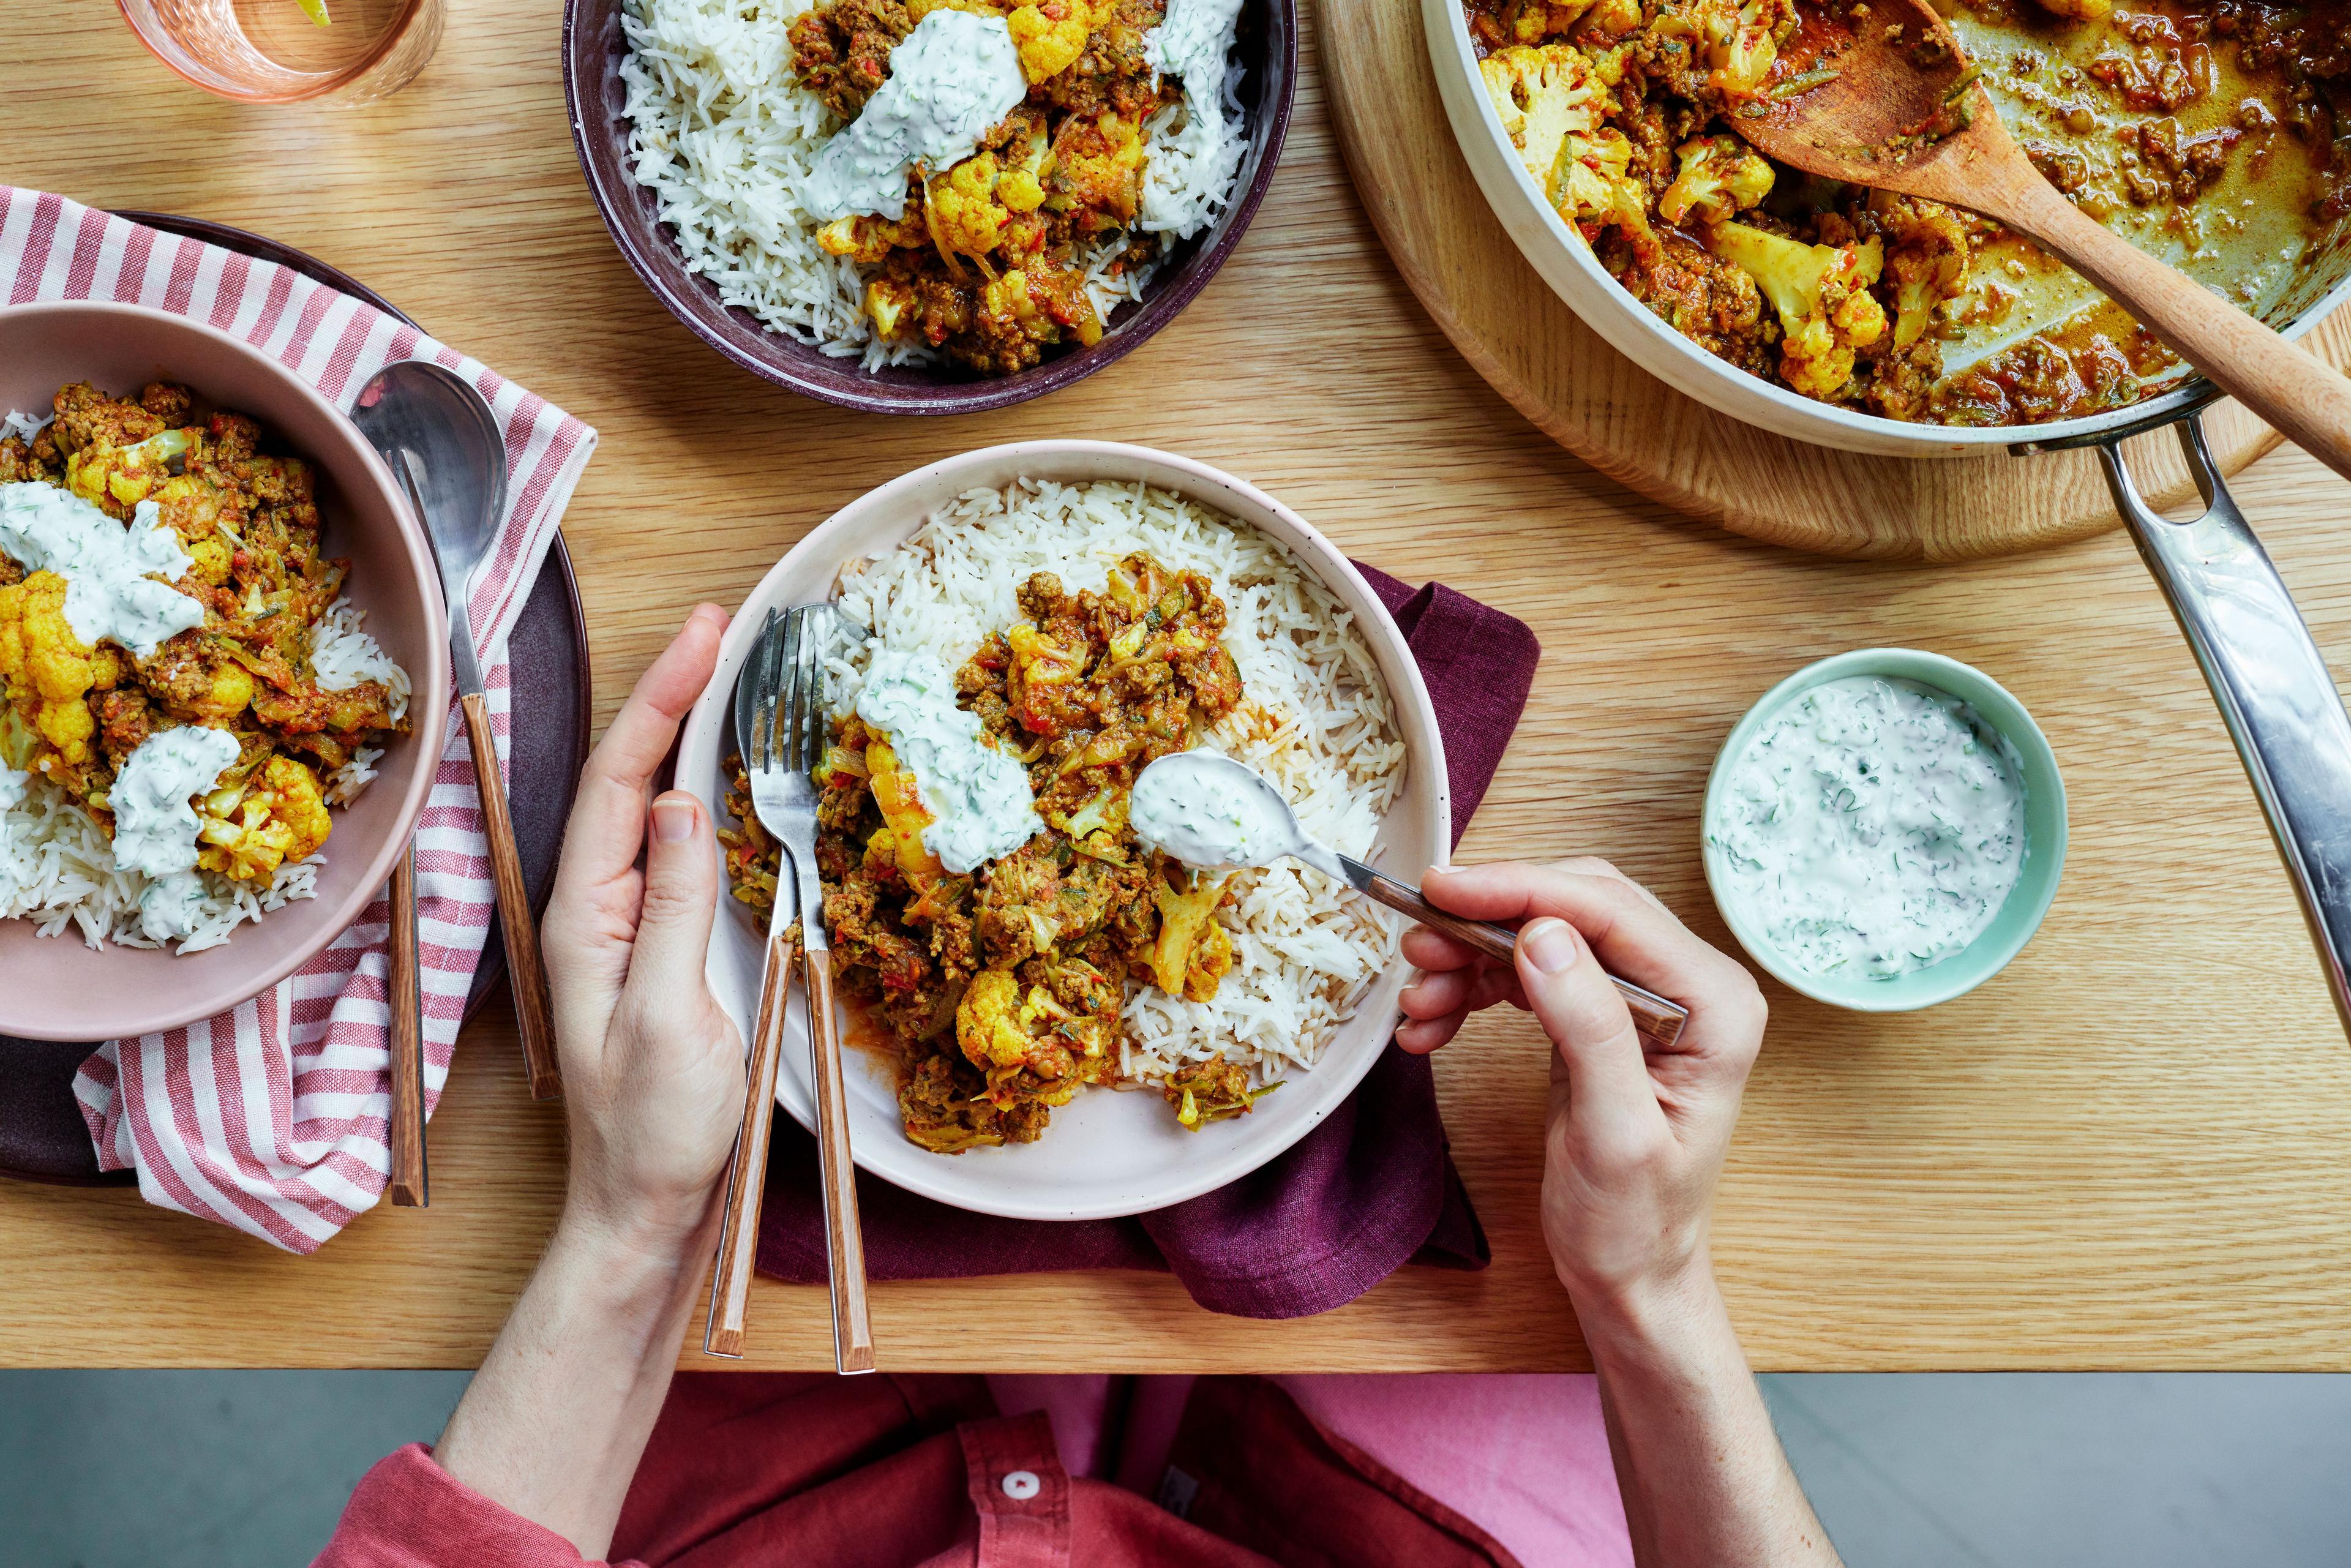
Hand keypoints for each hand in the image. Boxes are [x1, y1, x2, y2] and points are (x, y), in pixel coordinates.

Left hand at [540, 603, 743, 1253]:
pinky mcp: (662, 947)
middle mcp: (600, 908)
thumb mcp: (669, 1016)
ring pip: (652, 806)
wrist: (648, 1209)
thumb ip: (675, 906)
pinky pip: (678, 849)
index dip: (662, 699)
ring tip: (725, 669)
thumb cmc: (655, 1130)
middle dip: (672, 693)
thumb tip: (687, 803)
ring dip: (687, 733)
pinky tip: (732, 771)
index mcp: (588, 916)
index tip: (705, 633)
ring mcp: (630, 926)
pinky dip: (706, 792)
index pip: (624, 782)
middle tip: (721, 624)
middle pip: (631, 777)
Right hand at [1399, 859, 1766, 1323]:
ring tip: (1417, 1001)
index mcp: (1714, 1003)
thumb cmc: (1635, 1223)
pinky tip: (1432, 1021)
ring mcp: (1641, 995)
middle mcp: (1687, 985)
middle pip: (1574, 906)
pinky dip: (1474, 986)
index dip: (1522, 890)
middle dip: (1487, 918)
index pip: (1611, 911)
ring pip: (1542, 933)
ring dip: (1470, 956)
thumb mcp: (1615, 1135)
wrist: (1629, 1274)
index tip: (1444, 891)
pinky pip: (1528, 971)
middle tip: (1416, 944)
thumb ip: (1589, 1028)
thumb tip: (1542, 935)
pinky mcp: (1599, 1012)